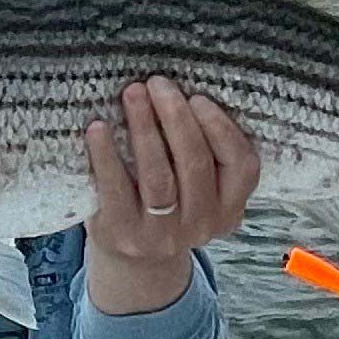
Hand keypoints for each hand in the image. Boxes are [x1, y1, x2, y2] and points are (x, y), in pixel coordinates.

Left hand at [84, 78, 258, 312]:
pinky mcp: (124, 233)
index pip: (241, 165)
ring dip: (145, 128)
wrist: (134, 255)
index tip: (197, 96)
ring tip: (133, 94)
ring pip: (158, 176)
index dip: (220, 128)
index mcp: (230, 206)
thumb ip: (203, 149)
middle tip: (158, 83)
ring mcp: (163, 234)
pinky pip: (116, 189)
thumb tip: (183, 88)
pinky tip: (97, 127)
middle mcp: (202, 223)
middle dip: (176, 117)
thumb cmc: (170, 198)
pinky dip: (106, 155)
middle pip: (195, 164)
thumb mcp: (199, 185)